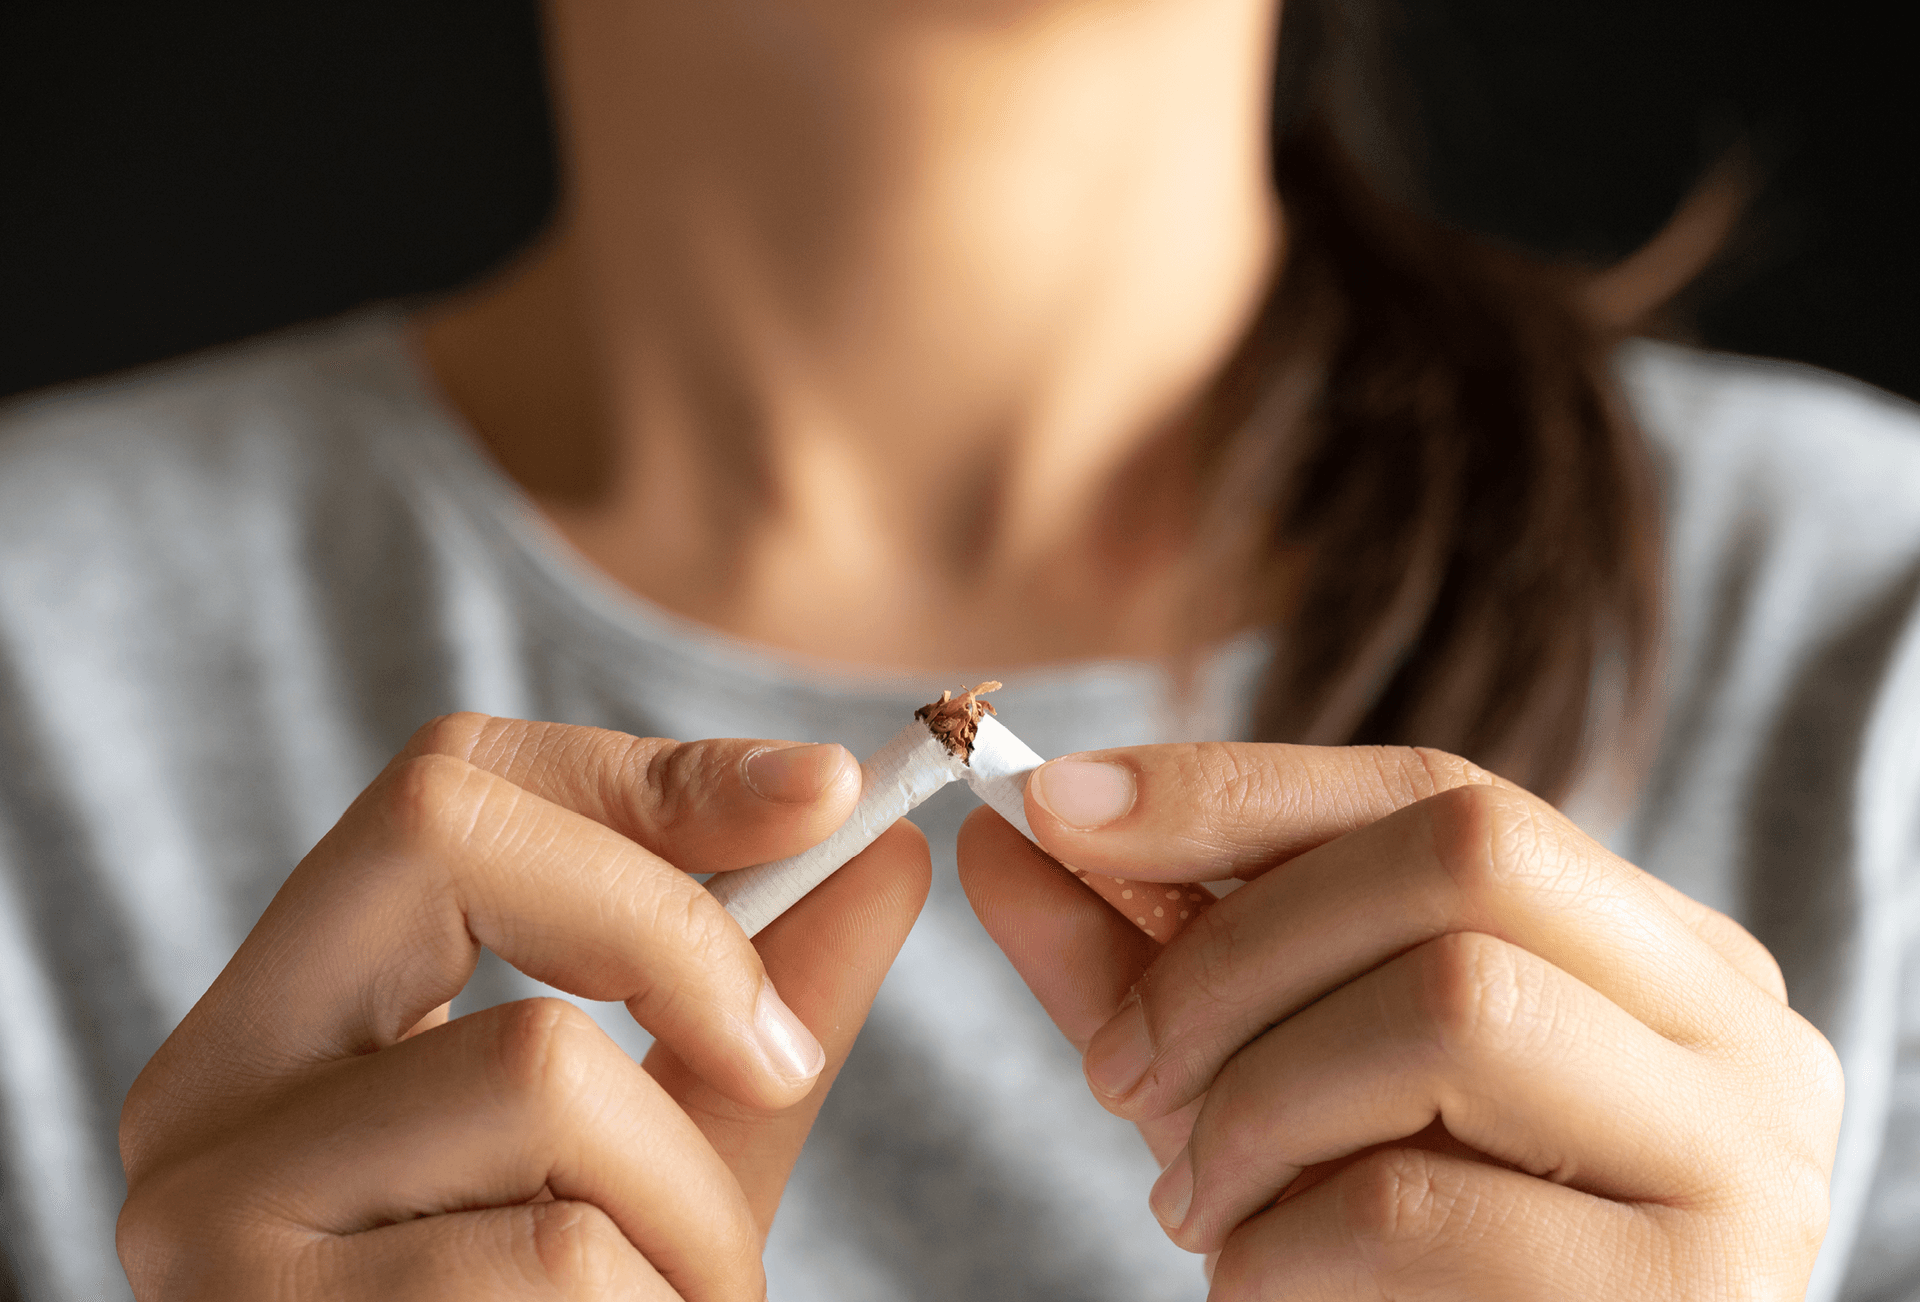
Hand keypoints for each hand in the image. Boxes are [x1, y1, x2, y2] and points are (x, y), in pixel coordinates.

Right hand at [118, 713, 928, 1299]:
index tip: (830, 796)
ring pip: (547, 1071)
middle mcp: (209, 1093)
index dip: (652, 773)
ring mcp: (215, 1216)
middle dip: (673, 934)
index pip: (449, 787)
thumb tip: (885, 849)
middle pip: (447, 838)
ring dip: (691, 1211)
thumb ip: (758, 1009)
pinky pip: (560, 1255)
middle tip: (779, 1062)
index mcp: (293, 1019)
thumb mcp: (672, 1156)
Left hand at [958, 743, 1841, 1298]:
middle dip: (1236, 951)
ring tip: (1199, 1202)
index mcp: (1653, 947)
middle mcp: (1733, 1026)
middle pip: (1465, 858)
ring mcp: (1744, 1156)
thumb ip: (1150, 961)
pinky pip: (1425, 1203)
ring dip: (1257, 1103)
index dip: (1234, 786)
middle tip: (1120, 1072)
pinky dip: (1286, 1241)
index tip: (1055, 804)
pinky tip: (1262, 1284)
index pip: (1441, 790)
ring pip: (1454, 1007)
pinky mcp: (1696, 1296)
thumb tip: (1002, 832)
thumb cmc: (1385, 1262)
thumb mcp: (1265, 1078)